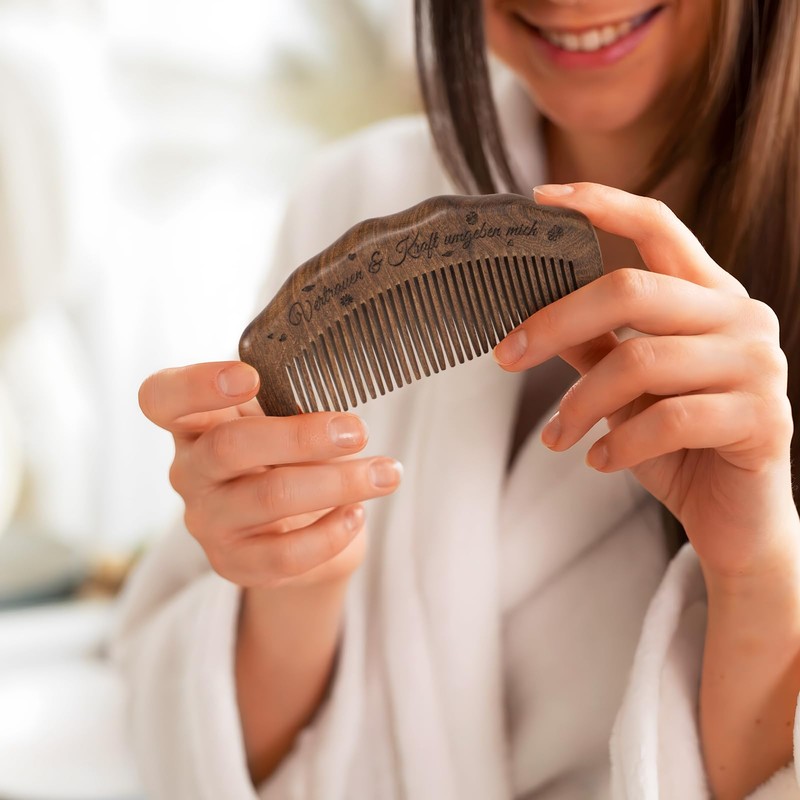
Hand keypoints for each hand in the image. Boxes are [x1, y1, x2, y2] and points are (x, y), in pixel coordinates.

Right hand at [138, 361, 402, 587]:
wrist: (293, 529)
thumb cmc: (286, 457)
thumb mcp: (281, 420)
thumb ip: (290, 403)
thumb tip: (338, 395)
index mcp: (195, 422)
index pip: (162, 398)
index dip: (197, 384)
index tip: (250, 376)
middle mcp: (190, 471)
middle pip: (228, 447)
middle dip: (301, 437)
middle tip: (358, 431)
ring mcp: (208, 520)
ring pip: (268, 498)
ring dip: (338, 482)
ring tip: (386, 473)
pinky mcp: (236, 563)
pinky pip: (284, 554)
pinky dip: (330, 532)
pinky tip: (358, 513)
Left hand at [493, 182, 797, 582]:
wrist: (733, 518)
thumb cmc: (676, 445)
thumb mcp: (625, 387)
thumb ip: (593, 344)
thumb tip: (530, 315)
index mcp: (708, 296)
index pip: (658, 227)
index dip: (601, 204)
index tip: (541, 198)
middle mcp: (740, 317)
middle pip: (632, 289)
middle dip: (555, 322)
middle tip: (506, 355)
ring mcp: (758, 365)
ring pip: (641, 360)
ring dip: (580, 404)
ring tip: (557, 437)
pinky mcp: (763, 418)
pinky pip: (669, 420)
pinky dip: (619, 444)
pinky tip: (599, 461)